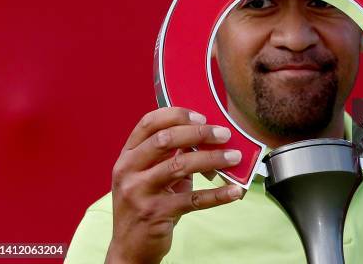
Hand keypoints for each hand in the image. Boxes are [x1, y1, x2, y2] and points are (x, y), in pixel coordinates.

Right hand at [106, 107, 243, 263]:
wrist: (130, 247)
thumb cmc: (148, 204)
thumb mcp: (152, 175)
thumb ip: (171, 154)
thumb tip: (207, 134)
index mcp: (127, 156)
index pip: (148, 123)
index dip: (176, 114)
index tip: (202, 116)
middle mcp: (128, 170)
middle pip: (165, 140)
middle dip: (199, 133)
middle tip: (224, 134)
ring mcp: (138, 192)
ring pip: (179, 166)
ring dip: (212, 159)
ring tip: (234, 158)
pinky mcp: (154, 213)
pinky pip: (192, 200)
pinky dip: (217, 195)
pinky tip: (234, 191)